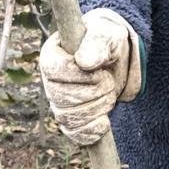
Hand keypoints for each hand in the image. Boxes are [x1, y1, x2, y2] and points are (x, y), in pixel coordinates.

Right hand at [39, 8, 141, 146]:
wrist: (118, 58)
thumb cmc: (108, 40)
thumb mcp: (107, 34)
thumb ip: (97, 42)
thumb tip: (83, 62)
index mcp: (51, 55)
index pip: (55, 71)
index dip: (82, 74)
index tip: (99, 67)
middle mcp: (50, 81)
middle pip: (64, 99)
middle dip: (95, 92)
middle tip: (108, 80)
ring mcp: (58, 102)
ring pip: (70, 118)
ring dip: (97, 109)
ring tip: (109, 94)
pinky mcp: (70, 119)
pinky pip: (74, 133)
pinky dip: (90, 132)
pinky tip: (104, 123)